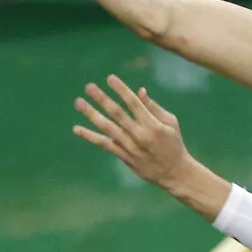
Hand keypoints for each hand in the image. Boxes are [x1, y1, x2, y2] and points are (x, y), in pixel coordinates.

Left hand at [73, 75, 191, 187]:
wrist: (174, 173)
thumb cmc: (174, 143)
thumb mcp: (170, 122)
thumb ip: (153, 107)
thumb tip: (139, 91)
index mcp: (153, 124)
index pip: (134, 103)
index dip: (121, 89)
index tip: (110, 78)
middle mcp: (139, 135)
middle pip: (117, 114)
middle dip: (102, 98)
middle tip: (89, 86)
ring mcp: (130, 147)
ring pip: (107, 128)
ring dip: (91, 114)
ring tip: (79, 102)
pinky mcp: (123, 156)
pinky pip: (104, 144)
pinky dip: (90, 136)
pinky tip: (77, 129)